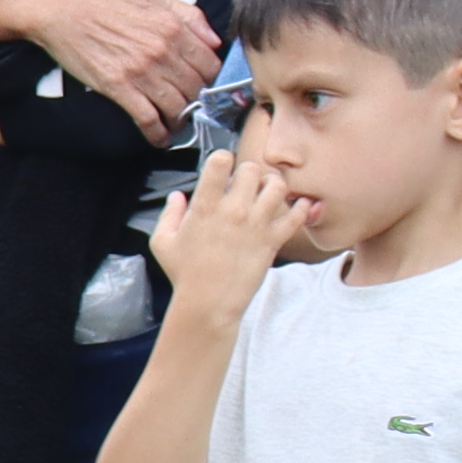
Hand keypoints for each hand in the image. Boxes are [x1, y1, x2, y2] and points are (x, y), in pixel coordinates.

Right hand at [0, 0, 224, 142]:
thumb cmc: (105, 1)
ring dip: (180, 119)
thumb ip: (189, 16)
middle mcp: (162, 51)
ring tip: (176, 122)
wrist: (61, 10)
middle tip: (192, 105)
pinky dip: (157, 133)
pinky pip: (146, 118)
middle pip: (197, 88)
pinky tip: (159, 138)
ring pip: (176, 106)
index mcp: (174, 27)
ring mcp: (140, 71)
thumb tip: (214, 41)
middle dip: (198, 101)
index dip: (212, 79)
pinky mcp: (117, 87)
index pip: (210, 64)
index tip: (205, 85)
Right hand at [148, 139, 305, 337]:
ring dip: (273, 186)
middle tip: (246, 185)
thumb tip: (177, 197)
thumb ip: (169, 214)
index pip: (220, 161)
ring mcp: (256, 224)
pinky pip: (296, 215)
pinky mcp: (273, 240)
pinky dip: (300, 208)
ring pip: (277, 186)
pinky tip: (295, 208)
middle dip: (249, 173)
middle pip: (252, 170)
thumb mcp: (162, 242)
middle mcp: (233, 210)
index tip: (222, 169)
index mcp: (204, 206)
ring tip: (268, 194)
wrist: (208, 302)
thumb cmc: (183, 273)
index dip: (222, 160)